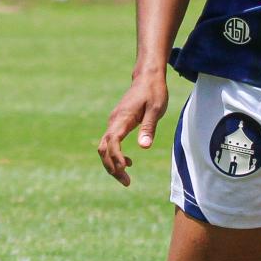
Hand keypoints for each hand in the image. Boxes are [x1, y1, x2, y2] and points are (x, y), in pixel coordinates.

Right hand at [98, 68, 169, 185]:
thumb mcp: (156, 109)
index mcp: (122, 118)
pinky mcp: (117, 124)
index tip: (125, 169)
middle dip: (112, 167)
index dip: (116, 157)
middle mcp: (114, 121)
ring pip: (105, 148)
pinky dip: (115, 156)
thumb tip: (144, 147)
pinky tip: (129, 163)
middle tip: (126, 182)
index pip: (112, 141)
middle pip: (104, 149)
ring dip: (112, 164)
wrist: (147, 77)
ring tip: (126, 178)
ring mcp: (114, 122)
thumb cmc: (154, 92)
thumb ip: (149, 127)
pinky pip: (110, 143)